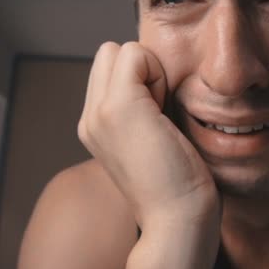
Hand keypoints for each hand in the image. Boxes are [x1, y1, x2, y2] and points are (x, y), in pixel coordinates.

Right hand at [78, 42, 219, 228]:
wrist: (178, 218)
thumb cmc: (178, 183)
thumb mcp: (149, 140)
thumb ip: (141, 109)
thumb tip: (154, 76)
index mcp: (95, 126)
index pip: (108, 68)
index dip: (140, 79)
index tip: (158, 115)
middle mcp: (89, 118)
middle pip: (109, 53)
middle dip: (141, 70)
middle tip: (160, 111)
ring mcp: (99, 113)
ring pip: (120, 50)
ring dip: (149, 72)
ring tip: (161, 115)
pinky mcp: (119, 108)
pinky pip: (135, 54)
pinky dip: (157, 74)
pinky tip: (165, 114)